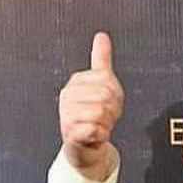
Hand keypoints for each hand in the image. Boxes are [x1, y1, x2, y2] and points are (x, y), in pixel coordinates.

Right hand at [58, 31, 123, 176]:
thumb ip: (101, 59)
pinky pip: (95, 129)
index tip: (108, 104)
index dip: (116, 96)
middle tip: (104, 118)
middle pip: (106, 97)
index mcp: (77, 81)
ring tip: (99, 126)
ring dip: (106, 124)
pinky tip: (94, 136)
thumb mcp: (100, 84)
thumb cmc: (93, 115)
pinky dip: (101, 135)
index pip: (108, 82)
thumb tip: (101, 36)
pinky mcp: (69, 133)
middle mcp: (68, 95)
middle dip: (112, 111)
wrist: (84, 146)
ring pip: (101, 113)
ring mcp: (66, 114)